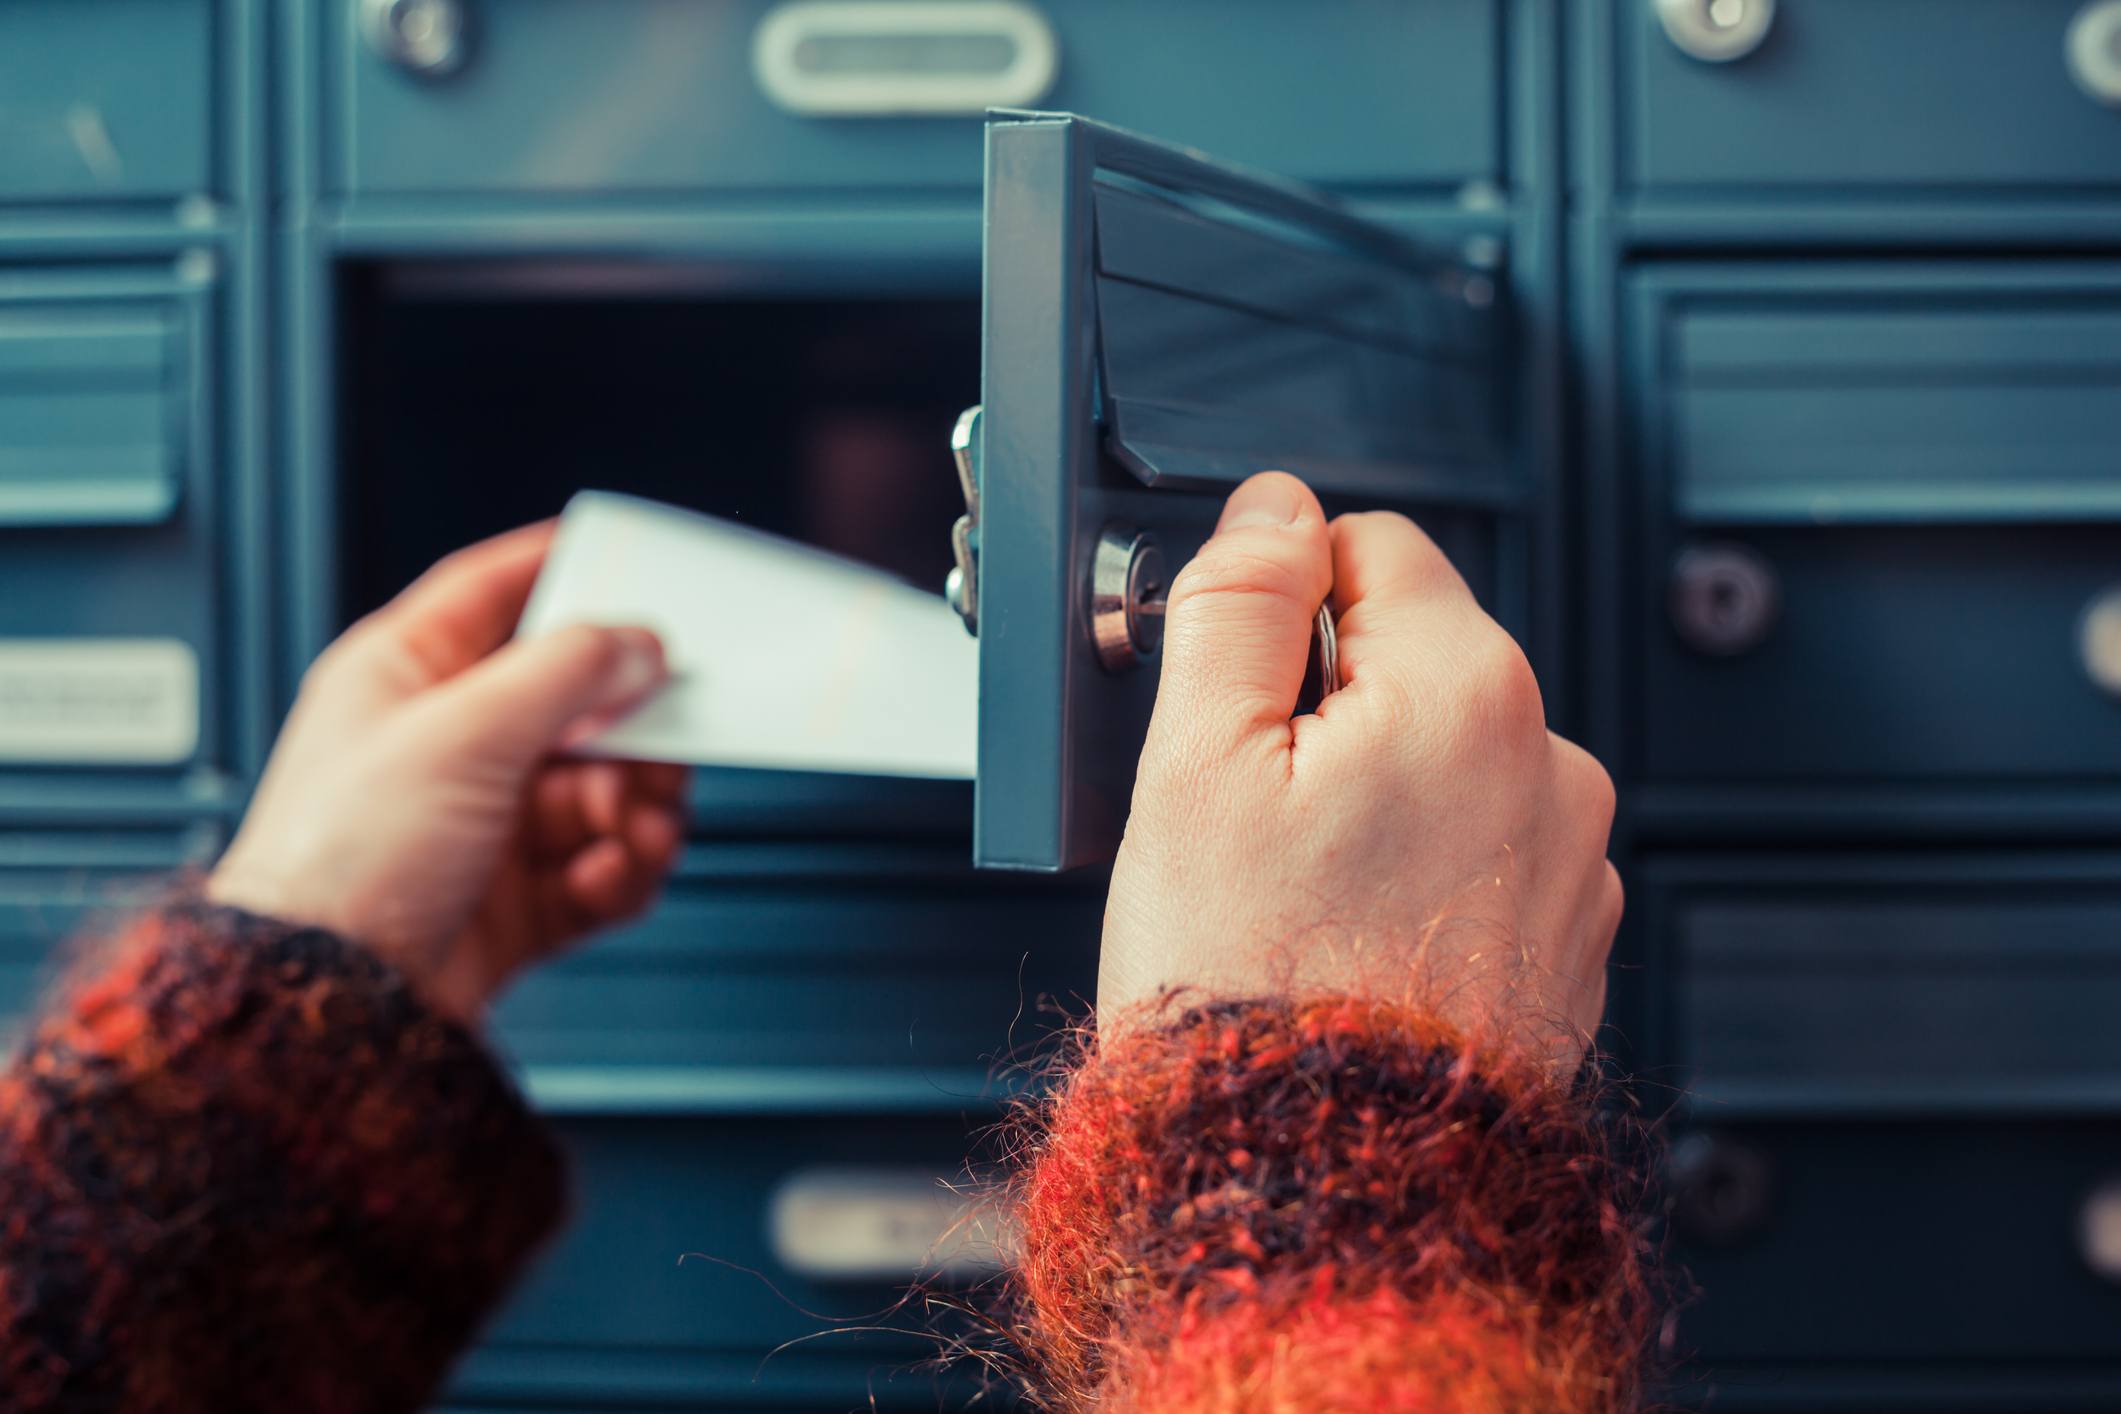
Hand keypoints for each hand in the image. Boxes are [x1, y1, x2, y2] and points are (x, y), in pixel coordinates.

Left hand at [208, 523, 689, 1023]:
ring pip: (600, 791)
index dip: (557, 567)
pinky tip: (612, 874)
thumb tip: (635, 642)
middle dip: (631, 729)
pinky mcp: (514, 902)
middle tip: (666, 741)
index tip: (626, 557)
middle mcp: (446, 748)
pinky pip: (600, 868)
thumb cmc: (341, 863)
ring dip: (637, 807)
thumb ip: (566, 672)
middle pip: (573, 705)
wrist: (331, 1006)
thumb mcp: (464, 732)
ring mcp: (483, 828)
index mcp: (404, 679)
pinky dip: (622, 871)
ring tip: (640, 827)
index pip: (491, 594)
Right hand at [1100, 473, 1621, 1065]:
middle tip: (1249, 817)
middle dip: (1324, 708)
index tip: (1234, 693)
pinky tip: (1353, 937)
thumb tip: (1272, 509)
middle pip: (1411, 658)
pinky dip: (1420, 873)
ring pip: (1445, 759)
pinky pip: (1482, 853)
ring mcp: (1571, 863)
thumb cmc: (1252, 992)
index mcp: (1467, 692)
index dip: (1278, 605)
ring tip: (1301, 894)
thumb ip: (1238, 602)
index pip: (1370, 547)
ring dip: (1375, 794)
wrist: (1326, 1186)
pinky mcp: (1567, 944)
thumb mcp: (1195, 766)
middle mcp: (1552, 765)